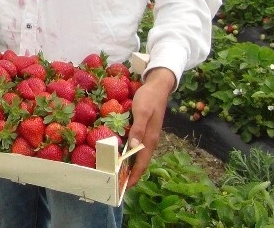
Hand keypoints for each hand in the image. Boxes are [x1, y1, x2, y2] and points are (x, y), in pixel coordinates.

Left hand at [126, 67, 175, 187]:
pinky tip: (118, 150)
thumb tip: (133, 147)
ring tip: (115, 170)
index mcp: (150, 139)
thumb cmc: (149, 98)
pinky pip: (135, 144)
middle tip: (116, 182)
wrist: (158, 85)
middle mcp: (149, 140)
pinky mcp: (143, 128)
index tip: (125, 187)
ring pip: (137, 154)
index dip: (134, 176)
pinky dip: (127, 151)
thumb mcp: (142, 112)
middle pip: (139, 161)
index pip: (142, 163)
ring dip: (128, 163)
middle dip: (129, 173)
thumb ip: (138, 129)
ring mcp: (147, 134)